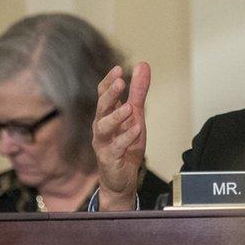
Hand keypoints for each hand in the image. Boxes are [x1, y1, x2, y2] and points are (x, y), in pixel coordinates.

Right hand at [92, 62, 150, 210]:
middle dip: (110, 94)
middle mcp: (101, 127)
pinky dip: (126, 137)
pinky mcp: (109, 158)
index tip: (118, 69)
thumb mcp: (136, 115)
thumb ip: (138, 92)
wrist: (121, 179)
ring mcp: (103, 143)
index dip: (109, 82)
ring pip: (104, 127)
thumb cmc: (126, 144)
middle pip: (102, 108)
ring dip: (116, 116)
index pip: (103, 95)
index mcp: (106, 115)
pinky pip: (117, 147)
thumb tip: (143, 65)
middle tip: (120, 82)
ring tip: (130, 107)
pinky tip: (137, 128)